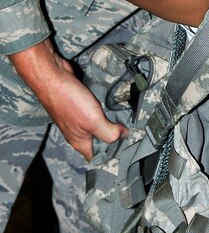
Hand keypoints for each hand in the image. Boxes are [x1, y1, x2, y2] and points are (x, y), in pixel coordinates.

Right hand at [10, 41, 126, 159]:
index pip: (96, 156)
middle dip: (114, 133)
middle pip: (99, 138)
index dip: (111, 153)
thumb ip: (108, 132)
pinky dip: (104, 107)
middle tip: (131, 126)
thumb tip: (124, 135)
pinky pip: (94, 109)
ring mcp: (78, 117)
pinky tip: (115, 103)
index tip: (128, 144)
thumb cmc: (69, 101)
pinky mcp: (79, 103)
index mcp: (79, 141)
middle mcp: (78, 132)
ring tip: (126, 114)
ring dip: (111, 119)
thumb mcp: (92, 121)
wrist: (52, 76)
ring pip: (98, 123)